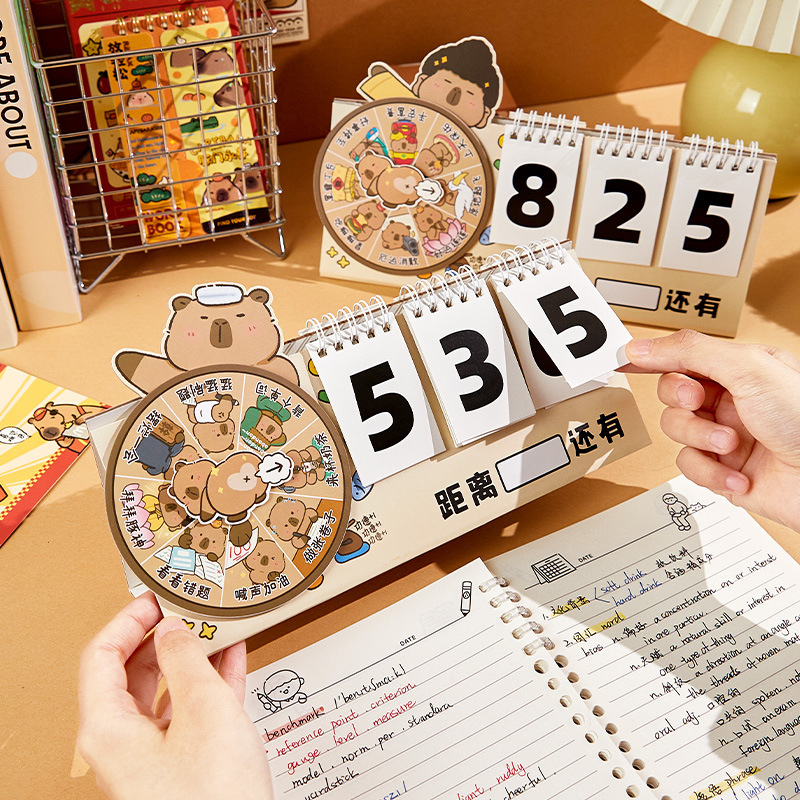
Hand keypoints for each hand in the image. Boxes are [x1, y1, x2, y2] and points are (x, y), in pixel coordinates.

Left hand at [77, 593, 272, 799]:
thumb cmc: (212, 796)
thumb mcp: (203, 709)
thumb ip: (186, 658)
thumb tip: (173, 628)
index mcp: (107, 728)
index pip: (101, 656)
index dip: (128, 619)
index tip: (156, 596)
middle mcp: (123, 741)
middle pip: (132, 670)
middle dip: (162, 634)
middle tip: (189, 606)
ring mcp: (154, 754)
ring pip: (167, 689)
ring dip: (192, 654)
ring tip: (216, 623)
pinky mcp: (185, 762)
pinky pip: (192, 709)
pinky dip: (211, 679)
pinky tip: (234, 655)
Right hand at [625, 329, 799, 531]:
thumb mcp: (748, 369)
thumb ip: (690, 352)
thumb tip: (641, 347)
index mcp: (742, 368)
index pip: (685, 355)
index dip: (653, 356)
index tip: (623, 358)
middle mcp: (733, 400)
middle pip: (672, 393)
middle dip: (681, 401)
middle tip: (697, 402)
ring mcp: (725, 436)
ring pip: (676, 431)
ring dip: (701, 439)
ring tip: (732, 444)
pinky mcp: (722, 471)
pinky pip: (689, 467)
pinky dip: (711, 473)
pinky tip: (739, 474)